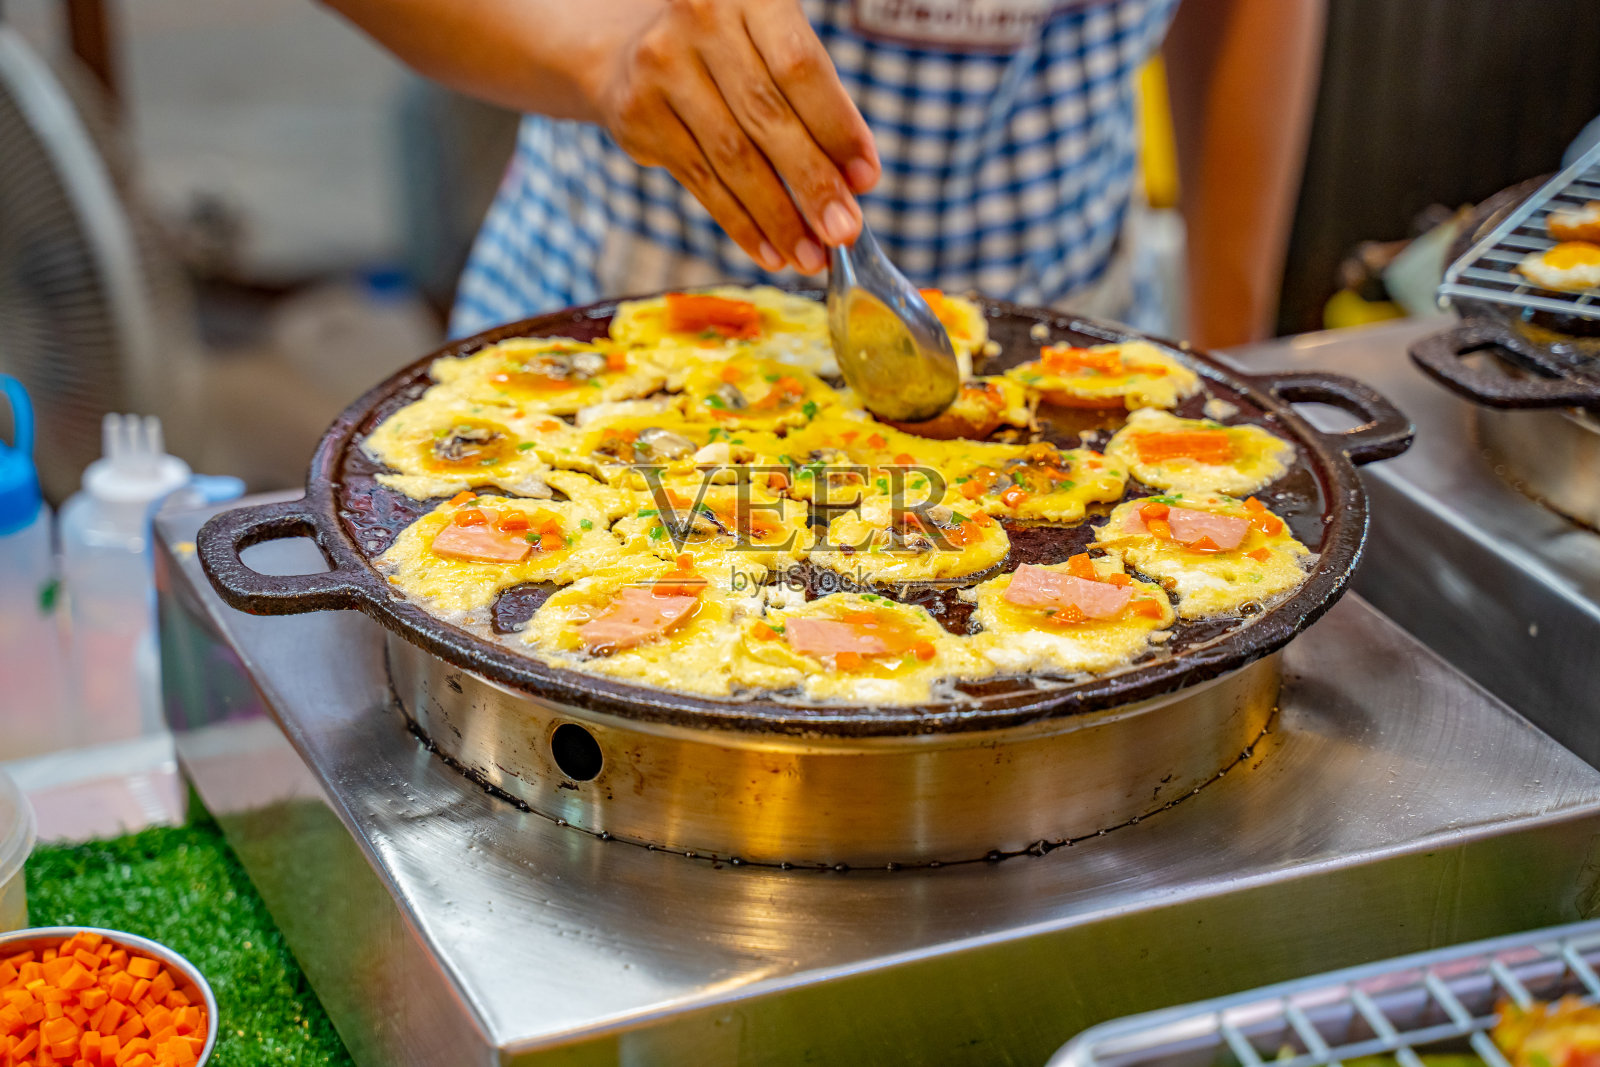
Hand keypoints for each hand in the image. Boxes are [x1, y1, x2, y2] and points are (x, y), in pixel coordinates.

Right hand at [583, 0, 880, 273]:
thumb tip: (856, 179)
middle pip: (766, 118)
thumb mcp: (774, 44)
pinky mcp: (638, 115)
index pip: (800, 68)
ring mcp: (661, 67)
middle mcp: (697, 21)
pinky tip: (770, 250)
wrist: (633, 47)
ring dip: (778, 217)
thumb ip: (817, 97)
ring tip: (810, 254)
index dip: (837, 128)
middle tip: (844, 231)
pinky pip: (701, 181)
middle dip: (812, 183)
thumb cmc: (731, 49)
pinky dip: (740, 223)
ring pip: (732, 158)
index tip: (866, 179)